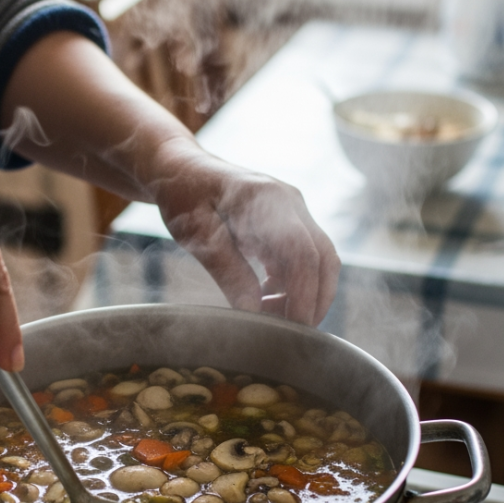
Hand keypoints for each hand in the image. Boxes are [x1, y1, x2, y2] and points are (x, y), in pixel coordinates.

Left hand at [151, 143, 339, 325]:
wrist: (179, 167)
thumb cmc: (182, 194)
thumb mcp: (196, 233)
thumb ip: (227, 270)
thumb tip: (253, 313)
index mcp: (268, 198)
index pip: (303, 252)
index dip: (304, 294)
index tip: (294, 328)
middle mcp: (290, 202)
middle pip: (324, 257)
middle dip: (316, 301)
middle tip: (294, 335)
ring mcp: (293, 211)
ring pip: (320, 260)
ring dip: (306, 294)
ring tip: (274, 319)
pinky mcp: (288, 223)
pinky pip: (303, 259)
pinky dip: (293, 285)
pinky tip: (266, 300)